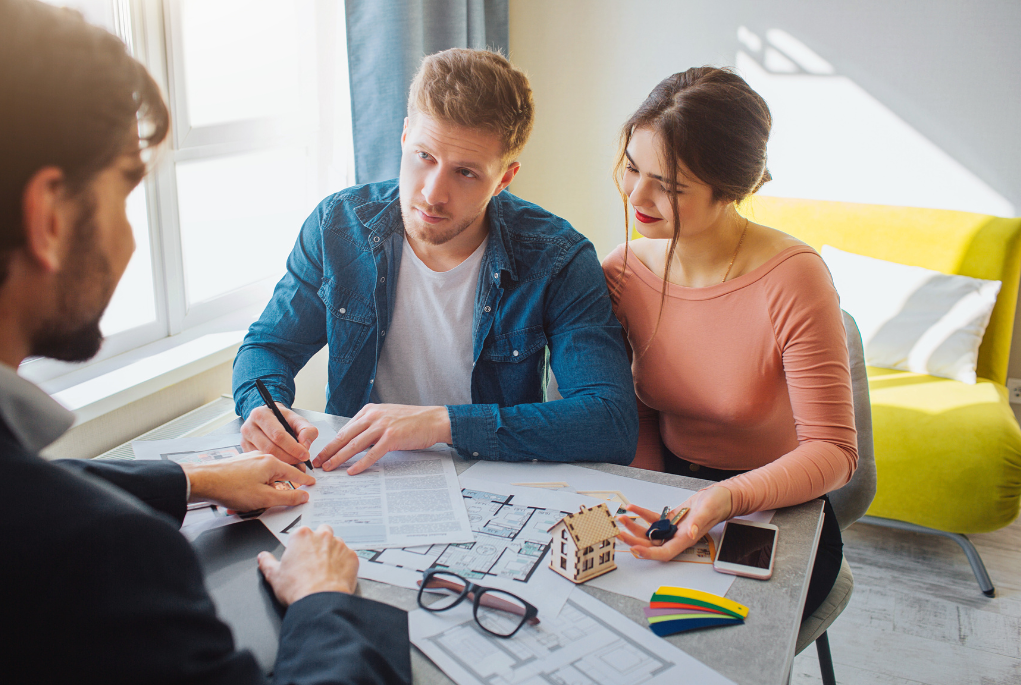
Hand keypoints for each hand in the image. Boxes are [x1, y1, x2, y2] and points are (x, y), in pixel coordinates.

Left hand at [183, 453, 314, 510]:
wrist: (203, 481)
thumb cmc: (231, 488)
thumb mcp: (265, 498)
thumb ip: (287, 498)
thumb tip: (303, 496)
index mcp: (272, 463)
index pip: (295, 472)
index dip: (304, 480)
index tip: (312, 483)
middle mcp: (262, 458)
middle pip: (280, 474)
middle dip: (282, 488)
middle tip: (286, 498)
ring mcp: (249, 460)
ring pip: (265, 477)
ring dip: (264, 491)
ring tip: (256, 504)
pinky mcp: (239, 466)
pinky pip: (254, 478)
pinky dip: (253, 489)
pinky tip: (245, 499)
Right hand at [241, 403, 318, 467]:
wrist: (270, 418)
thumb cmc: (283, 419)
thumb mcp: (298, 420)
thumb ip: (307, 430)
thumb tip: (305, 445)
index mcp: (261, 414)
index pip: (278, 435)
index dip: (293, 447)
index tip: (305, 455)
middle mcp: (249, 427)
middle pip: (270, 448)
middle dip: (289, 458)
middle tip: (301, 462)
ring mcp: (245, 440)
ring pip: (265, 457)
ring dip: (282, 463)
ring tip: (295, 465)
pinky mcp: (245, 450)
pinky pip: (260, 462)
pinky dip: (274, 466)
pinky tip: (284, 465)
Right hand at [257, 524, 358, 605]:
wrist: (320, 602)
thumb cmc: (298, 588)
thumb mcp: (274, 576)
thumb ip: (267, 562)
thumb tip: (263, 557)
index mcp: (302, 536)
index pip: (302, 533)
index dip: (300, 545)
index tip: (300, 555)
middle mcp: (322, 536)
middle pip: (322, 531)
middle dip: (319, 542)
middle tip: (314, 560)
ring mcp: (340, 545)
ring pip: (337, 543)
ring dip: (333, 552)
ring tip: (325, 570)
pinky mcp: (352, 557)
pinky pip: (349, 557)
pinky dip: (344, 564)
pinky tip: (336, 575)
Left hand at [313, 403, 451, 474]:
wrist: (433, 419)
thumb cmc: (412, 421)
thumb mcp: (387, 417)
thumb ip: (370, 427)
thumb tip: (355, 443)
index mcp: (369, 411)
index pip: (344, 429)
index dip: (331, 443)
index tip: (321, 453)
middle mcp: (373, 416)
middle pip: (345, 436)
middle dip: (328, 451)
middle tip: (317, 463)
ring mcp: (382, 426)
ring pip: (354, 445)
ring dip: (339, 458)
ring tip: (329, 468)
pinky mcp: (392, 437)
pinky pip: (372, 453)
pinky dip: (360, 463)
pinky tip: (352, 471)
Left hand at [616, 486, 732, 560]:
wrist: (720, 497)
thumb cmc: (717, 504)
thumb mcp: (708, 510)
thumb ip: (699, 522)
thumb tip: (690, 533)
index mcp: (686, 539)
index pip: (665, 552)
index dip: (649, 554)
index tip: (635, 549)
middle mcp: (677, 537)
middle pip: (652, 545)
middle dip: (634, 541)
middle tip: (619, 534)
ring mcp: (673, 529)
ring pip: (650, 533)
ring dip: (634, 528)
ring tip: (622, 519)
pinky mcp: (671, 520)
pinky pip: (653, 520)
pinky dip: (642, 515)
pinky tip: (633, 508)